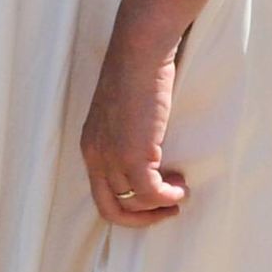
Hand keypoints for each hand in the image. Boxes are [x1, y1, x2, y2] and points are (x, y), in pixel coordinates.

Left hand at [79, 36, 188, 225]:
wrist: (140, 52)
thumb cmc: (137, 74)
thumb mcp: (123, 114)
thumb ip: (127, 138)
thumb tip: (150, 158)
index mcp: (91, 146)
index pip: (102, 195)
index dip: (129, 206)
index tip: (154, 199)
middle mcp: (95, 156)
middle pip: (111, 209)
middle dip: (142, 218)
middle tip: (167, 209)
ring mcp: (111, 157)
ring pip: (133, 204)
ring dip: (160, 205)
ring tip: (179, 190)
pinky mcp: (132, 154)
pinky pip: (149, 193)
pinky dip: (167, 196)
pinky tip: (180, 186)